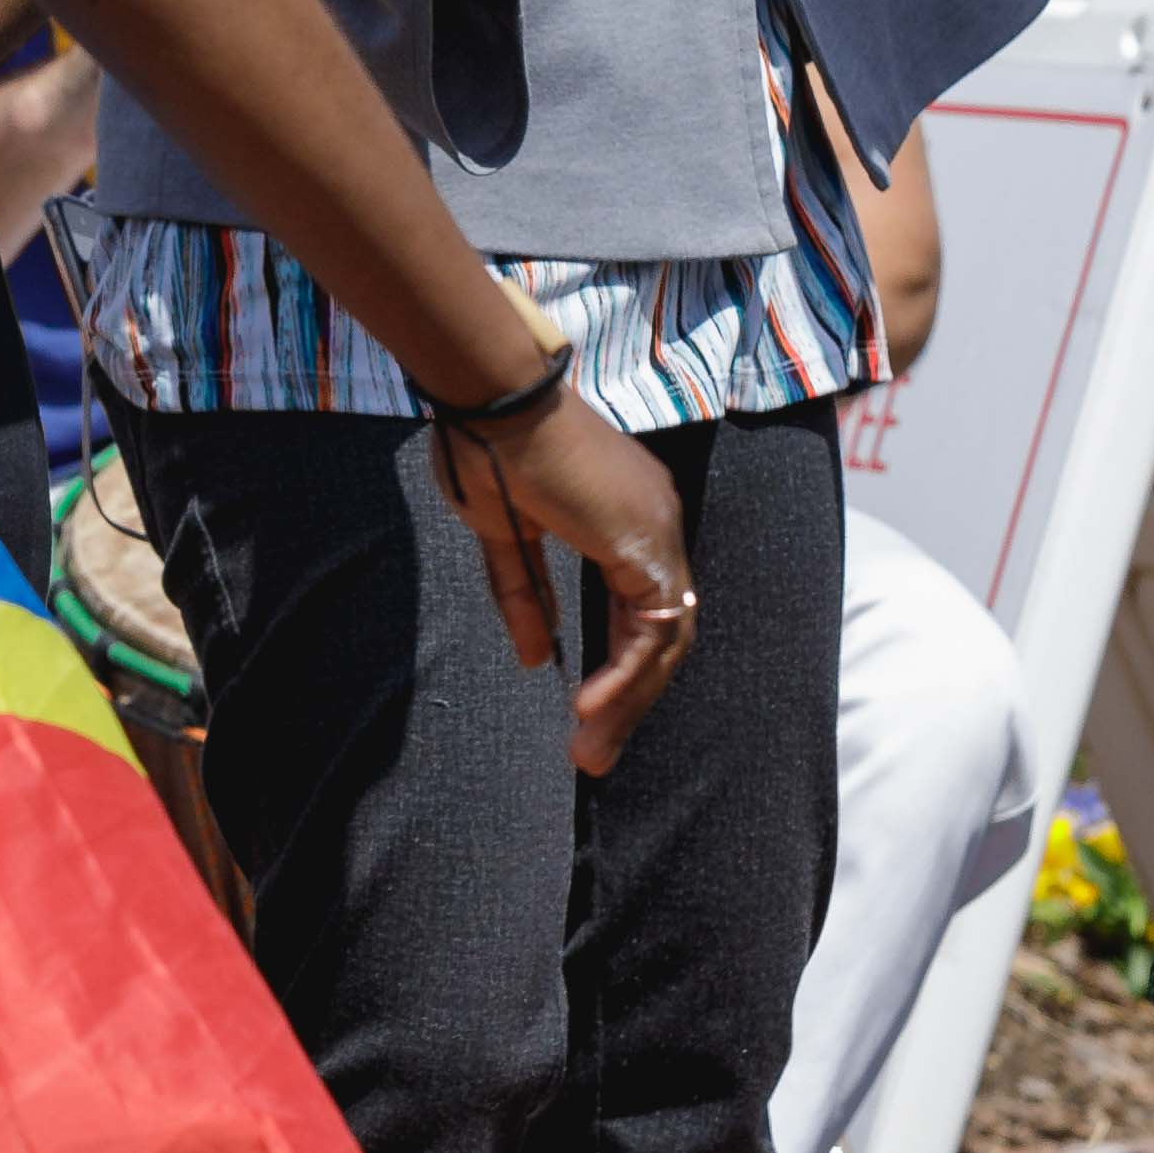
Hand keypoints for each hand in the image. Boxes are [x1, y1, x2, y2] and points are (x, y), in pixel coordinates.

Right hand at [430, 388, 696, 774]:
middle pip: (661, 635)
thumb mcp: (505, 537)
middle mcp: (655, 525)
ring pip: (664, 642)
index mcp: (625, 519)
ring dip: (629, 703)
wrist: (493, 399)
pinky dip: (626, 677)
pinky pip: (651, 631)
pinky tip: (589, 708)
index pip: (641, 611)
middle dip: (628, 701)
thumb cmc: (489, 448)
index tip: (585, 713)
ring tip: (589, 750)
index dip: (619, 667)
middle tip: (590, 753)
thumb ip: (525, 596)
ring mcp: (657, 534)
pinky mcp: (645, 546)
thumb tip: (537, 659)